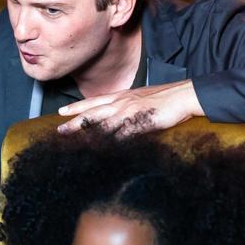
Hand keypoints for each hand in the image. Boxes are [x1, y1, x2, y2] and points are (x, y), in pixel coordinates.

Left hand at [57, 80, 202, 134]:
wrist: (184, 95)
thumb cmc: (165, 98)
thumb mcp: (140, 98)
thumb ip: (127, 105)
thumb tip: (117, 113)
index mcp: (122, 96)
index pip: (94, 101)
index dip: (77, 107)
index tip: (62, 111)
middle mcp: (123, 102)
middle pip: (93, 112)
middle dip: (75, 121)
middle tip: (60, 129)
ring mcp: (131, 112)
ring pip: (104, 124)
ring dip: (89, 133)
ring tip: (75, 142)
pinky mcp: (141, 122)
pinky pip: (123, 134)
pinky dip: (112, 141)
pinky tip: (103, 149)